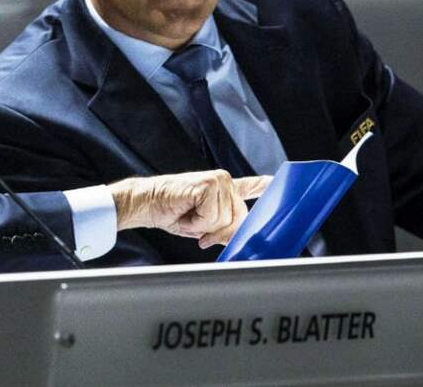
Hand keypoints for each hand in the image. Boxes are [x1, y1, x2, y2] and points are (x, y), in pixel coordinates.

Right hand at [108, 170, 270, 248]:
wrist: (146, 203)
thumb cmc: (171, 213)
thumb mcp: (203, 226)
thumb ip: (224, 230)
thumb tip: (241, 242)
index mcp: (223, 190)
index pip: (249, 187)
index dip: (263, 186)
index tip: (276, 181)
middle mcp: (224, 182)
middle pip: (238, 219)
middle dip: (218, 230)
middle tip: (196, 226)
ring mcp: (218, 180)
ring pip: (225, 220)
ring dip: (203, 225)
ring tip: (187, 215)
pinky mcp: (209, 185)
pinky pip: (212, 216)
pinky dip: (196, 221)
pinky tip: (185, 211)